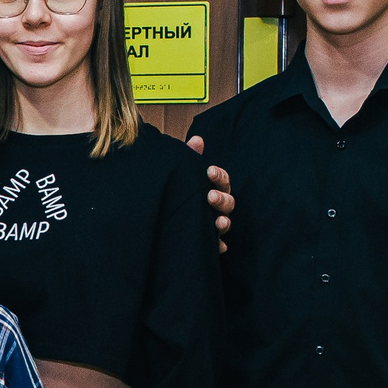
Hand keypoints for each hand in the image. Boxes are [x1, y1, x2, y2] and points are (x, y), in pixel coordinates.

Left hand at [186, 133, 234, 253]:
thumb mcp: (181, 174)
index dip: (218, 176)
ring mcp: (214, 224)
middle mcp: (216, 206)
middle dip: (221, 199)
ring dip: (223, 223)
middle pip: (228, 202)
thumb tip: (197, 139)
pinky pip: (217, 246)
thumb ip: (190, 158)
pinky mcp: (207, 241)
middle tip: (210, 197)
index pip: (222, 180)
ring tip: (217, 223)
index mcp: (212, 188)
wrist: (160, 217)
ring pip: (225, 223)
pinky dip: (219, 246)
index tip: (209, 171)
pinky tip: (219, 247)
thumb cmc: (176, 189)